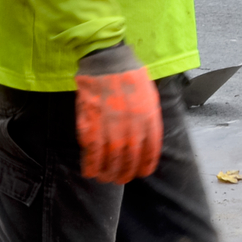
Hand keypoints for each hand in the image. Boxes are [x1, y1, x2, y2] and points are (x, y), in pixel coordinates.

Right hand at [73, 43, 161, 183]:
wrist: (107, 62)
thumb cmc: (130, 76)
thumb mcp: (150, 97)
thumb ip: (149, 119)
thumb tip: (147, 139)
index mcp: (150, 122)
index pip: (150, 153)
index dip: (144, 166)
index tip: (140, 173)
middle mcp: (133, 129)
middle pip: (130, 161)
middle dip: (124, 174)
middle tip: (119, 179)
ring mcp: (112, 129)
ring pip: (111, 160)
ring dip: (107, 173)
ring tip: (104, 178)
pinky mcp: (92, 126)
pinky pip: (92, 153)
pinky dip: (91, 165)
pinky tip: (90, 171)